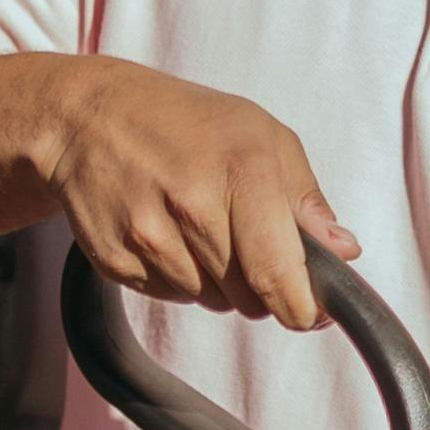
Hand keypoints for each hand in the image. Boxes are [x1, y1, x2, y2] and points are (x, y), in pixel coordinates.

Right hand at [37, 56, 360, 328]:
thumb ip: (305, 200)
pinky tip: (164, 230)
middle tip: (244, 239)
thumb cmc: (185, 122)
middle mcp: (192, 205)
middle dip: (259, 285)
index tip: (309, 312)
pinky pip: (170, 296)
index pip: (278, 273)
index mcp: (242, 169)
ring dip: (216, 280)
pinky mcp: (115, 260)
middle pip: (249, 298)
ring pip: (210, 301)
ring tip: (196, 223)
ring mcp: (148, 236)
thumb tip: (342, 252)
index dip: (301, 308)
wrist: (87, 116)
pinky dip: (177, 275)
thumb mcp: (261, 136)